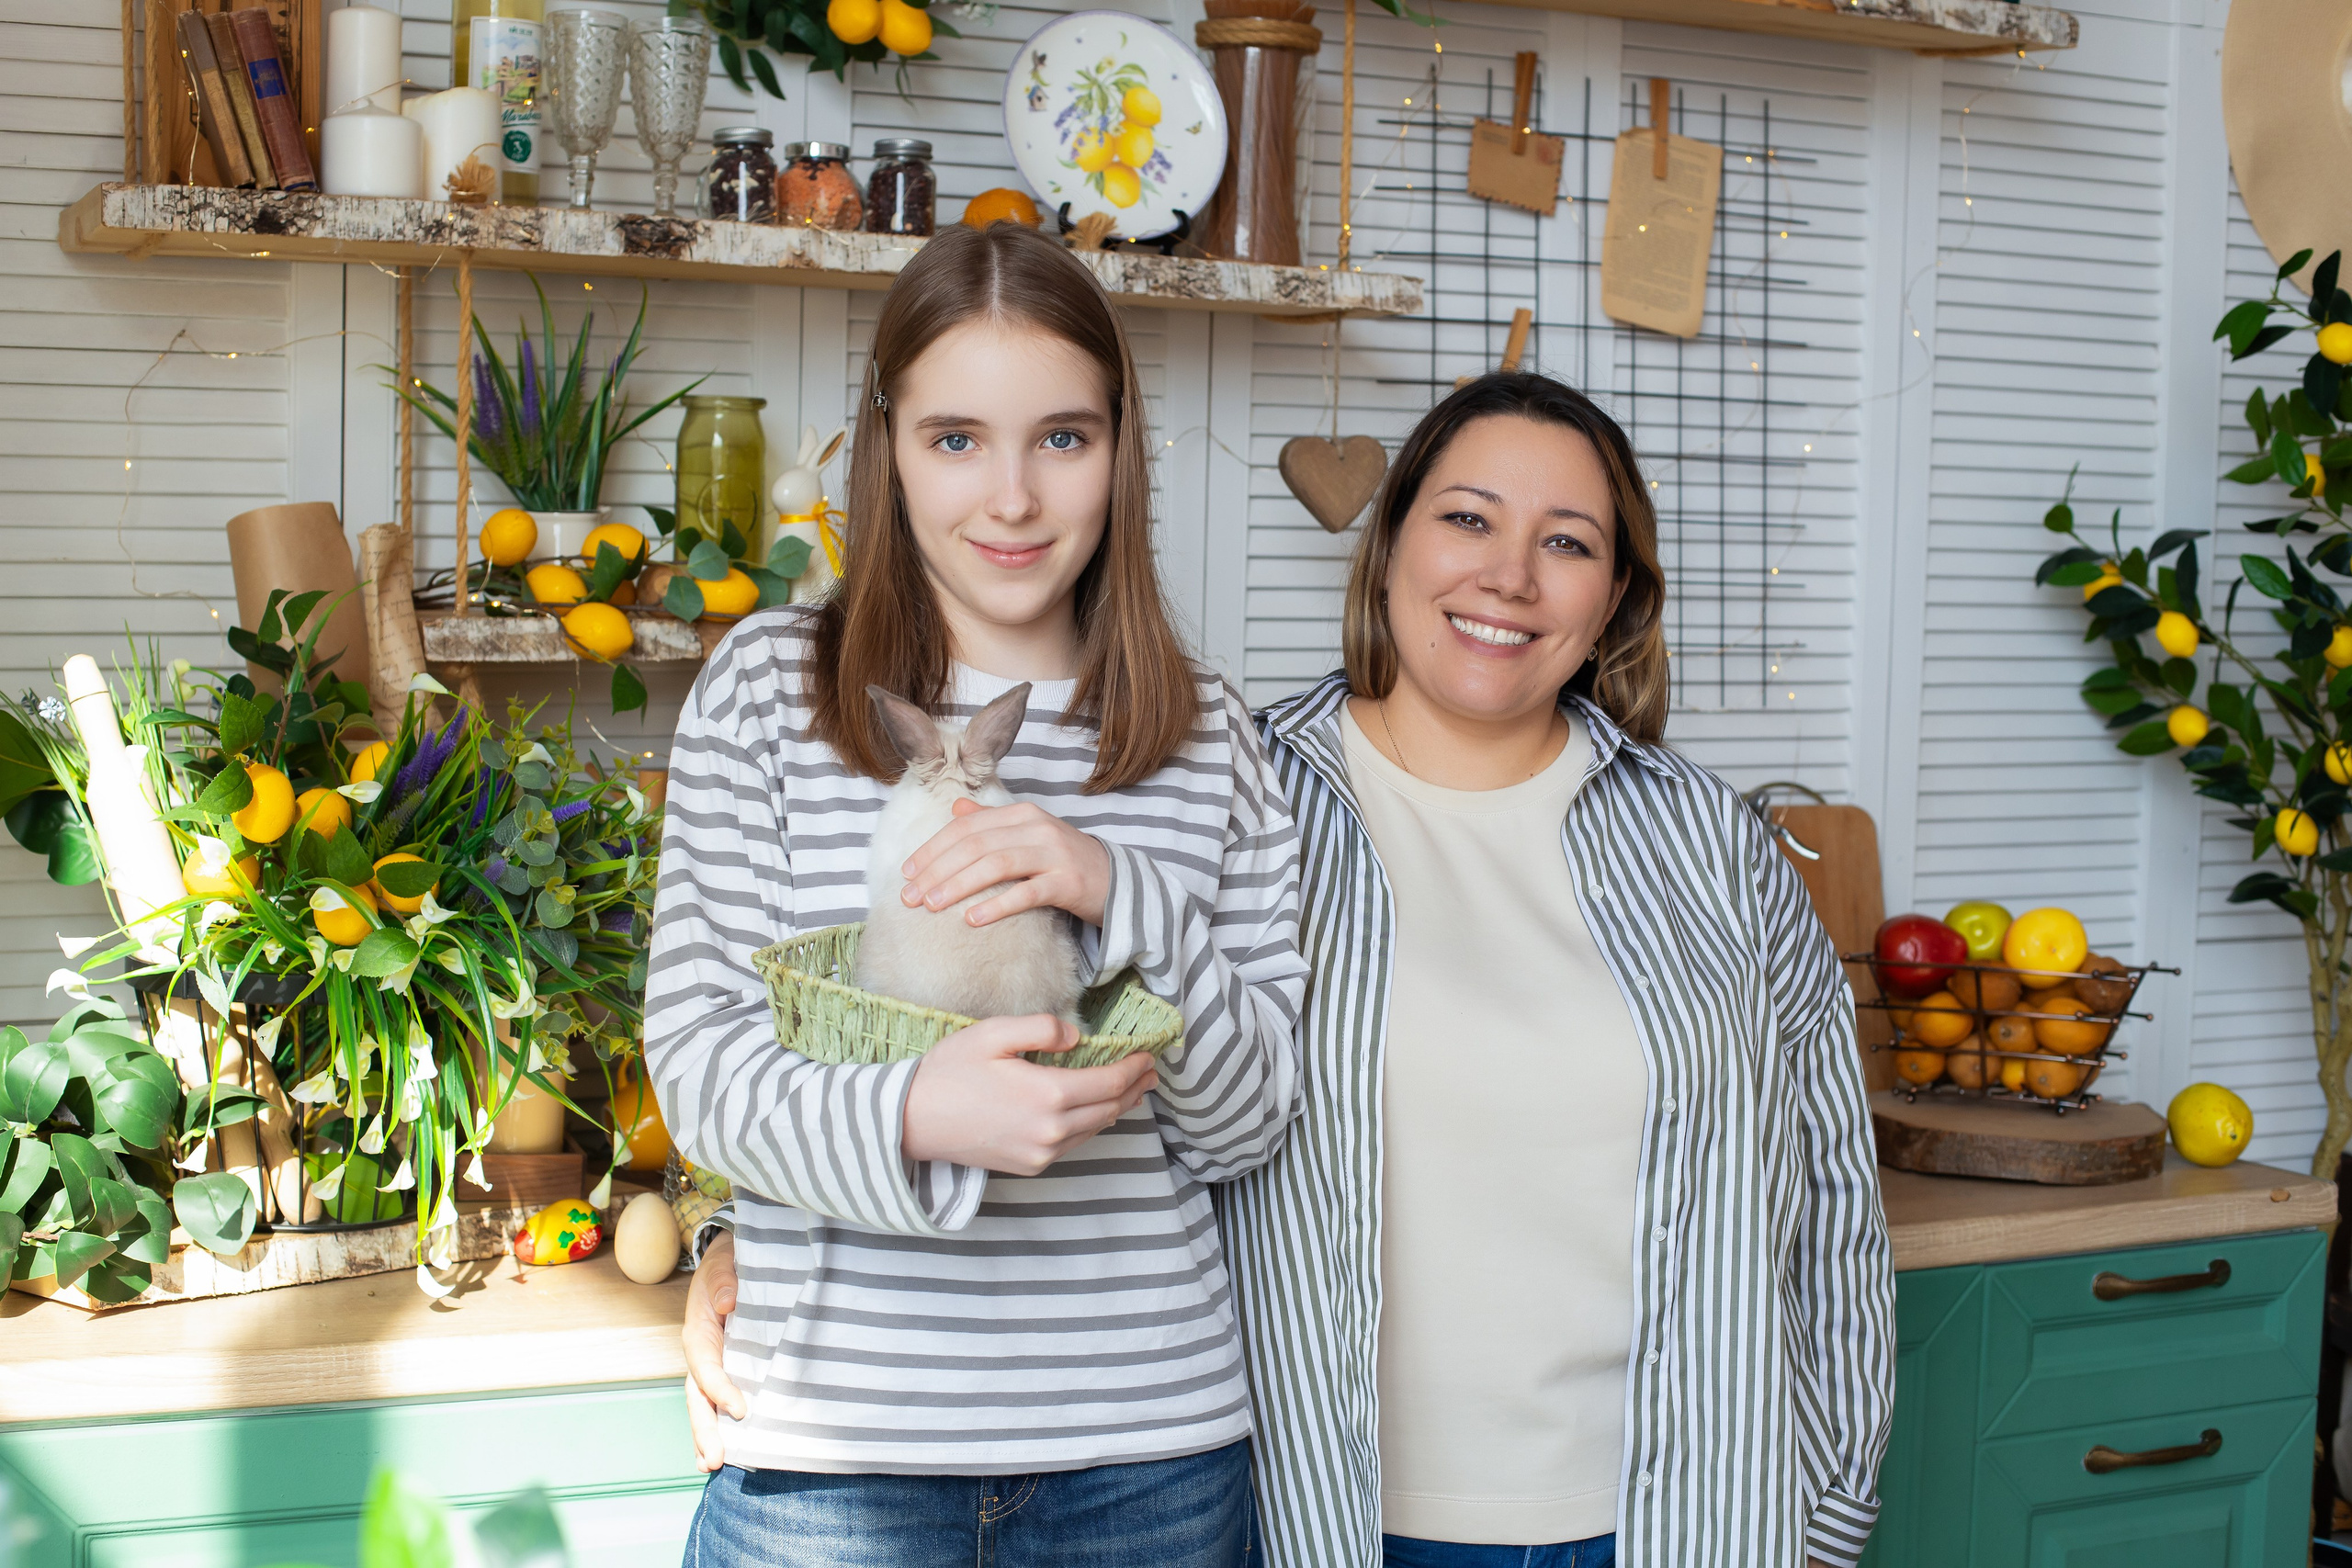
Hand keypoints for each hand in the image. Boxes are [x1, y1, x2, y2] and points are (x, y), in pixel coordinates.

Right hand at [682, 1230, 744, 1473]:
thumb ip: (724, 1279)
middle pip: (698, 1398)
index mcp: (699, 1332)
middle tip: (716, 1461)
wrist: (729, 1261)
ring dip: (707, 1437)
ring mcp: (711, 1365)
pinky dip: (714, 1428)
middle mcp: (701, 1354)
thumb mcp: (725, 1262)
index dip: (720, 1389)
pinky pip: (715, 1402)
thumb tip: (729, 1301)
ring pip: (703, 1406)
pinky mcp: (724, 1370)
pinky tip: (719, 1456)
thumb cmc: (728, 1263)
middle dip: (705, 1430)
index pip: (707, 1366)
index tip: (741, 1410)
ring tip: (712, 1467)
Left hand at [900, 797, 1111, 927]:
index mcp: (1021, 814)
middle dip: (936, 870)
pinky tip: (973, 919)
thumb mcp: (1027, 834)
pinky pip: (1027, 893)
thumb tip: (955, 809)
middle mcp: (1036, 828)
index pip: (965, 827)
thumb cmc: (1063, 861)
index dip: (932, 849)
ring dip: (958, 885)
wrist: (1115, 880)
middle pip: (975, 845)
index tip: (906, 873)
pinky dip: (997, 905)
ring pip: (996, 864)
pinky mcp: (1068, 883)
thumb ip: (991, 822)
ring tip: (932, 905)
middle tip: (910, 897)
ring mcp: (1054, 854)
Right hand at [902, 1012, 1156, 1174]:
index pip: (1111, 1082)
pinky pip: (1073, 1144)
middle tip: (1151, 1071)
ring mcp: (1041, 1153)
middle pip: (1110, 1108)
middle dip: (1135, 1088)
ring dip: (1118, 1107)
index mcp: (1049, 1096)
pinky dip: (1091, 1124)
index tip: (1148, 1054)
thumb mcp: (993, 1034)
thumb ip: (1041, 1029)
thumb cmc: (949, 1072)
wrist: (911, 1121)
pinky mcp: (1029, 1165)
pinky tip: (1094, 1111)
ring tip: (1132, 1089)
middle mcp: (1052, 1132)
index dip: (1135, 1068)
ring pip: (1094, 1129)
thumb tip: (1077, 1037)